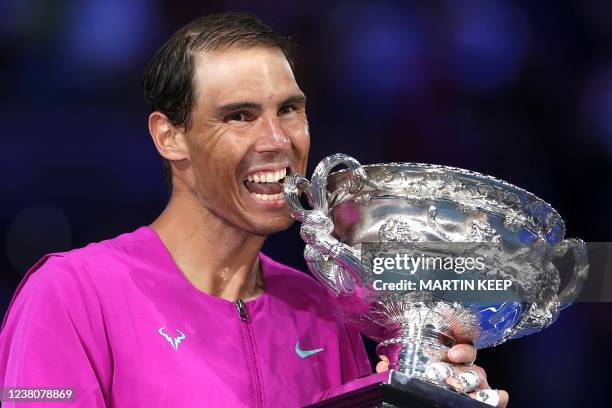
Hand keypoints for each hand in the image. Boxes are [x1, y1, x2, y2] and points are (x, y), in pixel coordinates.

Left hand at [376, 343, 508, 406]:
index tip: (453, 353)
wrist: (425, 397)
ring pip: (481, 380)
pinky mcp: (482, 400)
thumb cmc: (422, 378)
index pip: (461, 348)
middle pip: (472, 366)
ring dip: (476, 385)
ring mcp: (475, 387)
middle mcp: (464, 370)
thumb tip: (382, 363)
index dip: (461, 349)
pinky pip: (495, 397)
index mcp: (449, 359)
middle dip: (464, 372)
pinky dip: (498, 397)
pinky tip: (499, 396)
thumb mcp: (408, 371)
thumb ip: (395, 367)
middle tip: (451, 380)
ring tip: (470, 394)